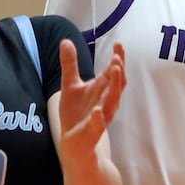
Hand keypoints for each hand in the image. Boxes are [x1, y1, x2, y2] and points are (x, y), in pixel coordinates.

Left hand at [57, 40, 125, 156]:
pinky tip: (97, 111)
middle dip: (118, 72)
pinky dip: (98, 119)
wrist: (74, 144)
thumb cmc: (76, 113)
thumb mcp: (70, 85)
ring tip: (115, 72)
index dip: (118, 58)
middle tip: (117, 58)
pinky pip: (97, 125)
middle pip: (116, 85)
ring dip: (115, 88)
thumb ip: (70, 64)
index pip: (113, 72)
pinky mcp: (92, 132)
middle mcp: (105, 102)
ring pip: (112, 102)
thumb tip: (66, 40)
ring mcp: (100, 117)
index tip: (118, 44)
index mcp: (101, 90)